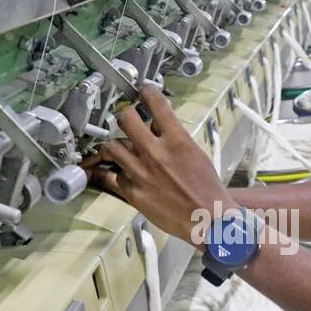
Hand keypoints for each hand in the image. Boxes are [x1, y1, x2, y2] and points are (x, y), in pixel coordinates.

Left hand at [81, 83, 234, 245]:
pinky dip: (105, 172)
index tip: (144, 90)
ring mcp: (141, 173)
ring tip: (116, 147)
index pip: (156, 104)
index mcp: (176, 141)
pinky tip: (102, 169)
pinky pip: (109, 176)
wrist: (208, 220)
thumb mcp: (196, 154)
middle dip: (124, 115)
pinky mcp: (132, 192)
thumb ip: (174, 138)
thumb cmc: (206, 189)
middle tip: (126, 118)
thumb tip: (157, 124)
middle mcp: (156, 153)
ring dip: (113, 144)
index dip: (147, 91)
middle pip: (125, 119)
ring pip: (111, 146)